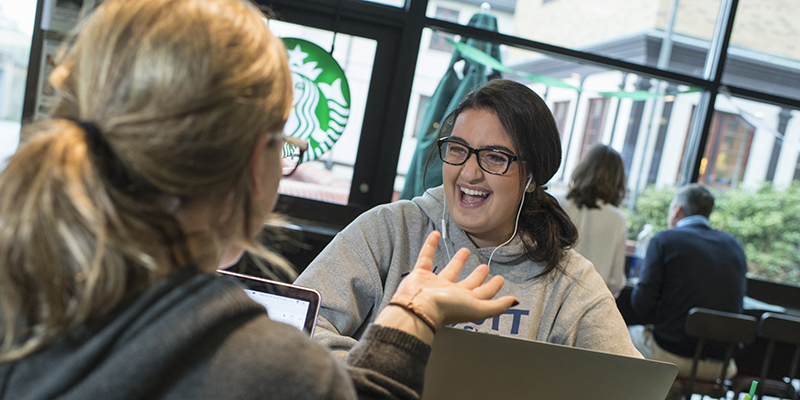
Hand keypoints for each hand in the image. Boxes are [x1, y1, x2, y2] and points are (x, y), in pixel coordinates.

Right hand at [374, 231, 517, 341]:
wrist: (418, 307)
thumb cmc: (447, 309)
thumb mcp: (478, 307)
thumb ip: (497, 306)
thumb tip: (514, 301)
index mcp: (465, 301)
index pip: (483, 293)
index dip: (492, 286)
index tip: (499, 278)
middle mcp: (451, 294)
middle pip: (468, 283)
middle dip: (477, 275)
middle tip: (484, 267)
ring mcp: (435, 284)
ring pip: (449, 270)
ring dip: (458, 261)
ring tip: (466, 250)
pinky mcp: (420, 275)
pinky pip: (426, 257)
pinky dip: (431, 245)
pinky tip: (436, 235)